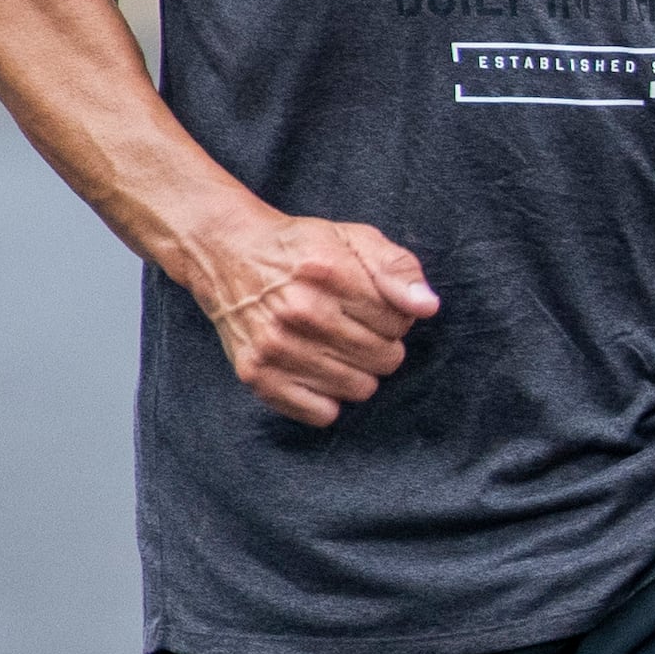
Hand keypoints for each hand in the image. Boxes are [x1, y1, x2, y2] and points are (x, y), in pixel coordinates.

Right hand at [190, 212, 438, 427]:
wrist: (228, 255)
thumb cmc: (300, 250)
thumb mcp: (354, 239)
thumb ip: (398, 268)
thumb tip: (426, 307)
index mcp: (328, 272)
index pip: (400, 322)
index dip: (395, 316)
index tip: (373, 307)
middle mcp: (300, 312)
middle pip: (385, 359)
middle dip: (381, 344)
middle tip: (355, 327)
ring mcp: (276, 347)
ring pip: (360, 389)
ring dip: (358, 371)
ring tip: (336, 346)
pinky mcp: (257, 375)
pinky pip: (322, 414)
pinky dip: (327, 398)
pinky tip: (317, 369)